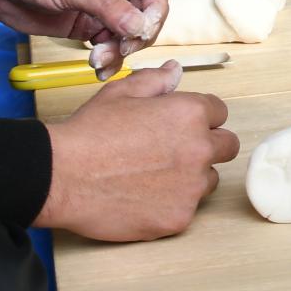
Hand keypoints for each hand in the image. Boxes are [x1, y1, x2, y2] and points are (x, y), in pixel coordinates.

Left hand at [0, 0, 166, 59]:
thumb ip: (107, 6)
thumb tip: (140, 25)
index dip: (155, 11)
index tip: (143, 32)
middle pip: (145, 15)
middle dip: (135, 36)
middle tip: (119, 49)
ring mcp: (101, 7)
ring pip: (127, 34)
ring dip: (119, 51)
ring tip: (97, 60)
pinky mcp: (86, 26)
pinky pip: (108, 45)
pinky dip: (107, 59)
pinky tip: (97, 68)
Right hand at [35, 61, 239, 240]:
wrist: (63, 176)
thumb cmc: (90, 133)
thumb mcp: (121, 93)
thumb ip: (156, 81)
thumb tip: (175, 71)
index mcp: (190, 114)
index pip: (219, 112)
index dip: (200, 117)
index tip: (182, 125)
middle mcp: (199, 149)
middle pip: (227, 146)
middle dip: (207, 145)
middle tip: (175, 151)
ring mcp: (191, 187)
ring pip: (208, 180)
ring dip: (191, 177)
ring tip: (153, 176)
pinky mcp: (179, 219)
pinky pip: (187, 209)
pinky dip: (171, 204)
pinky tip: (143, 198)